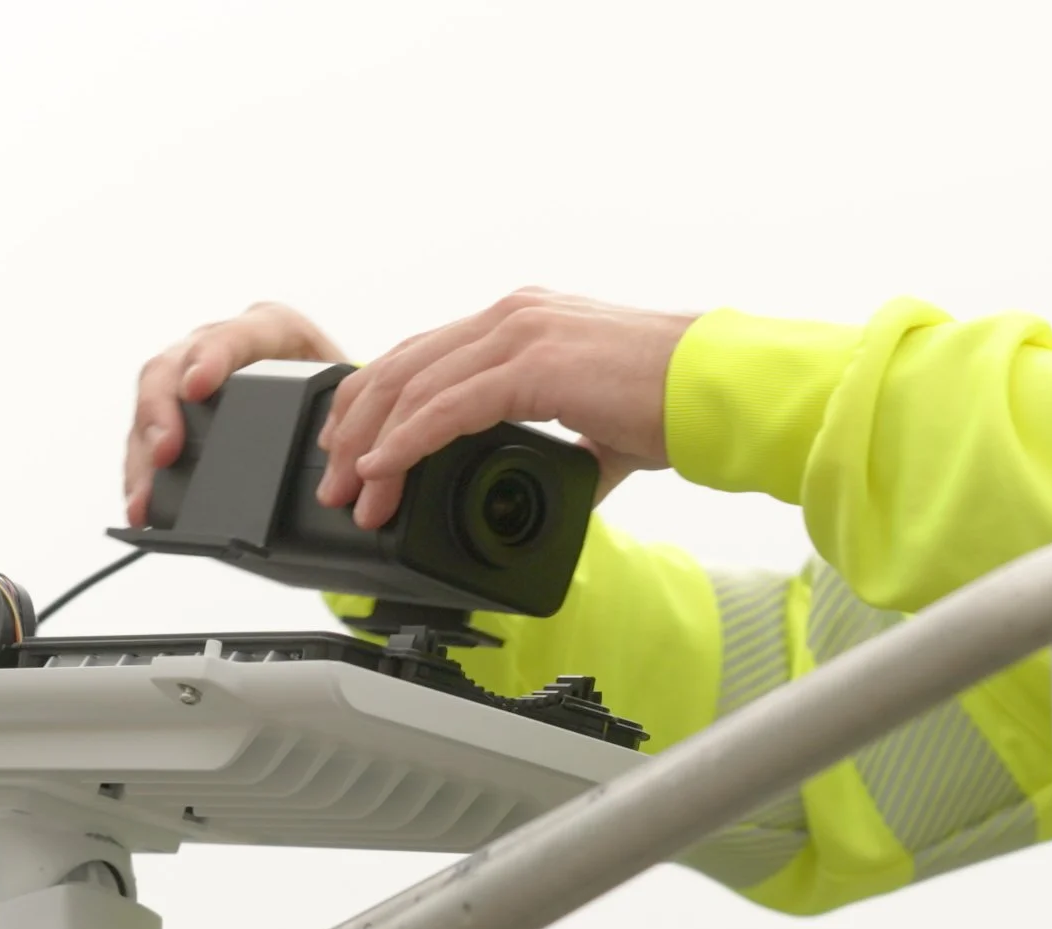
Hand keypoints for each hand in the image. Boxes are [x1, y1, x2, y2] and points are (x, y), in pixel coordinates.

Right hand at [124, 301, 347, 526]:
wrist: (335, 402)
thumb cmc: (342, 392)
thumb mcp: (347, 389)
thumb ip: (338, 405)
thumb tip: (335, 450)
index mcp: (268, 330)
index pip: (233, 335)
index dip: (211, 358)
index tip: (197, 387)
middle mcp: (219, 346)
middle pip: (171, 369)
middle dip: (161, 412)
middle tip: (165, 451)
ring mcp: (190, 377)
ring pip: (151, 406)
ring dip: (142, 455)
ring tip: (143, 498)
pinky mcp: (178, 411)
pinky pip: (148, 436)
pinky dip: (142, 472)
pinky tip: (141, 503)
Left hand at [316, 287, 695, 528]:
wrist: (719, 390)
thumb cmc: (675, 401)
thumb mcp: (599, 418)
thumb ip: (564, 444)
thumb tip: (557, 488)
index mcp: (524, 320)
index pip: (426, 354)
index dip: (378, 401)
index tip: (354, 446)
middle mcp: (514, 316)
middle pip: (403, 364)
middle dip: (356, 425)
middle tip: (333, 477)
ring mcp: (520, 333)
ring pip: (413, 385)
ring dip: (370, 444)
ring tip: (350, 490)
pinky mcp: (531, 366)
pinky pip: (444, 408)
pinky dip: (404, 443)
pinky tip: (381, 469)